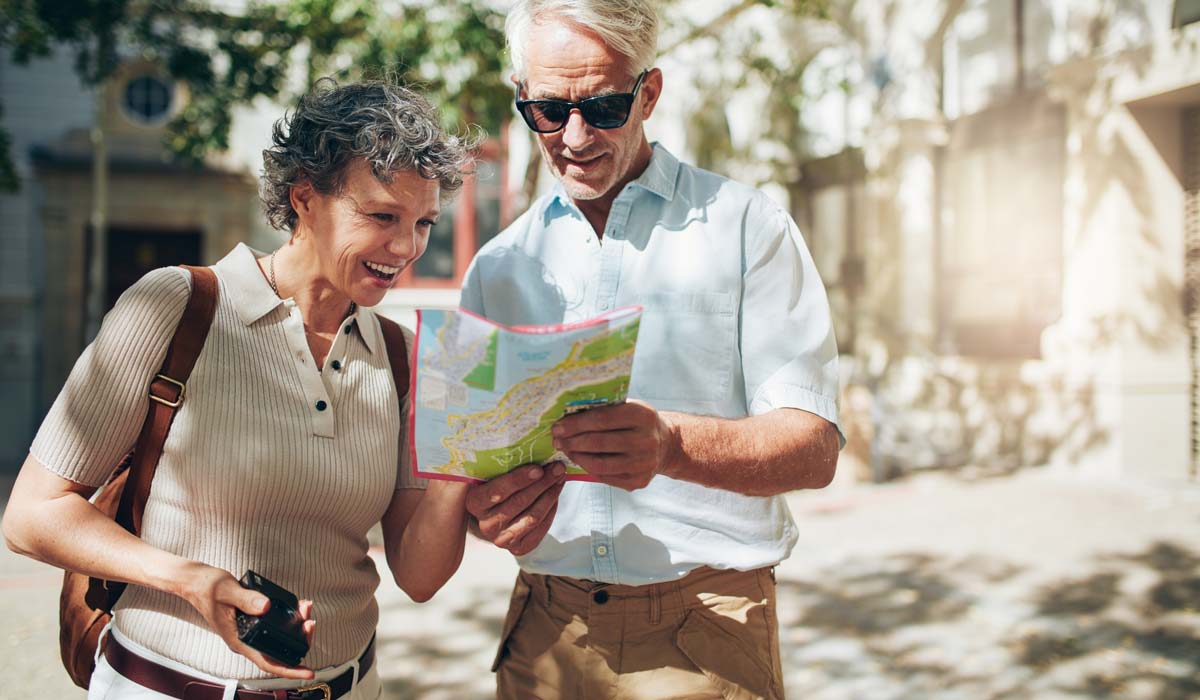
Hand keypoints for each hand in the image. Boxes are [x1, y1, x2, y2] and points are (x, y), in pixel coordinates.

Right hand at [176, 563, 316, 679]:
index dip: (290, 670)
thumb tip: (267, 607)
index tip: (308, 673)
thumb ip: (247, 599)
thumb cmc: (207, 588)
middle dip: (300, 640)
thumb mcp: (228, 590)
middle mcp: (246, 640)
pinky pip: (274, 626)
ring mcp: (249, 632)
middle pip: (278, 651)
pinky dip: (288, 619)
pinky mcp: (252, 622)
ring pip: (278, 638)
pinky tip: (297, 607)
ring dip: (296, 627)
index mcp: (239, 640)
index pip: (267, 662)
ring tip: (306, 609)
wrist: (194, 582)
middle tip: (310, 622)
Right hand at [465, 463, 564, 555]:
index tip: (538, 468)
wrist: (492, 518)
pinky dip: (551, 511)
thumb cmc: (493, 488)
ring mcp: (501, 539)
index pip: (497, 491)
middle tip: (557, 468)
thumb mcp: (488, 476)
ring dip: (550, 495)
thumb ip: (497, 466)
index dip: (519, 479)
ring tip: (560, 478)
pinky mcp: (518, 548)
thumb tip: (524, 447)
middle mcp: (486, 524)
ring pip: (533, 516)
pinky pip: (540, 529)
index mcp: (474, 503)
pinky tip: (555, 495)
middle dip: (542, 483)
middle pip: (520, 502)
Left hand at [552, 400, 678, 490]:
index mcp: (642, 416)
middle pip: (598, 442)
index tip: (558, 426)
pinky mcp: (638, 481)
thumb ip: (606, 409)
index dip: (576, 424)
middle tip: (556, 439)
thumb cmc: (638, 422)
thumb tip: (567, 415)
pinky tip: (580, 459)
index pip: (602, 419)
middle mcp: (646, 440)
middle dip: (572, 441)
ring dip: (576, 456)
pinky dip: (588, 468)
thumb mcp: (629, 407)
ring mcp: (643, 463)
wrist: (667, 445)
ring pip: (599, 463)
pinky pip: (605, 476)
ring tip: (565, 450)